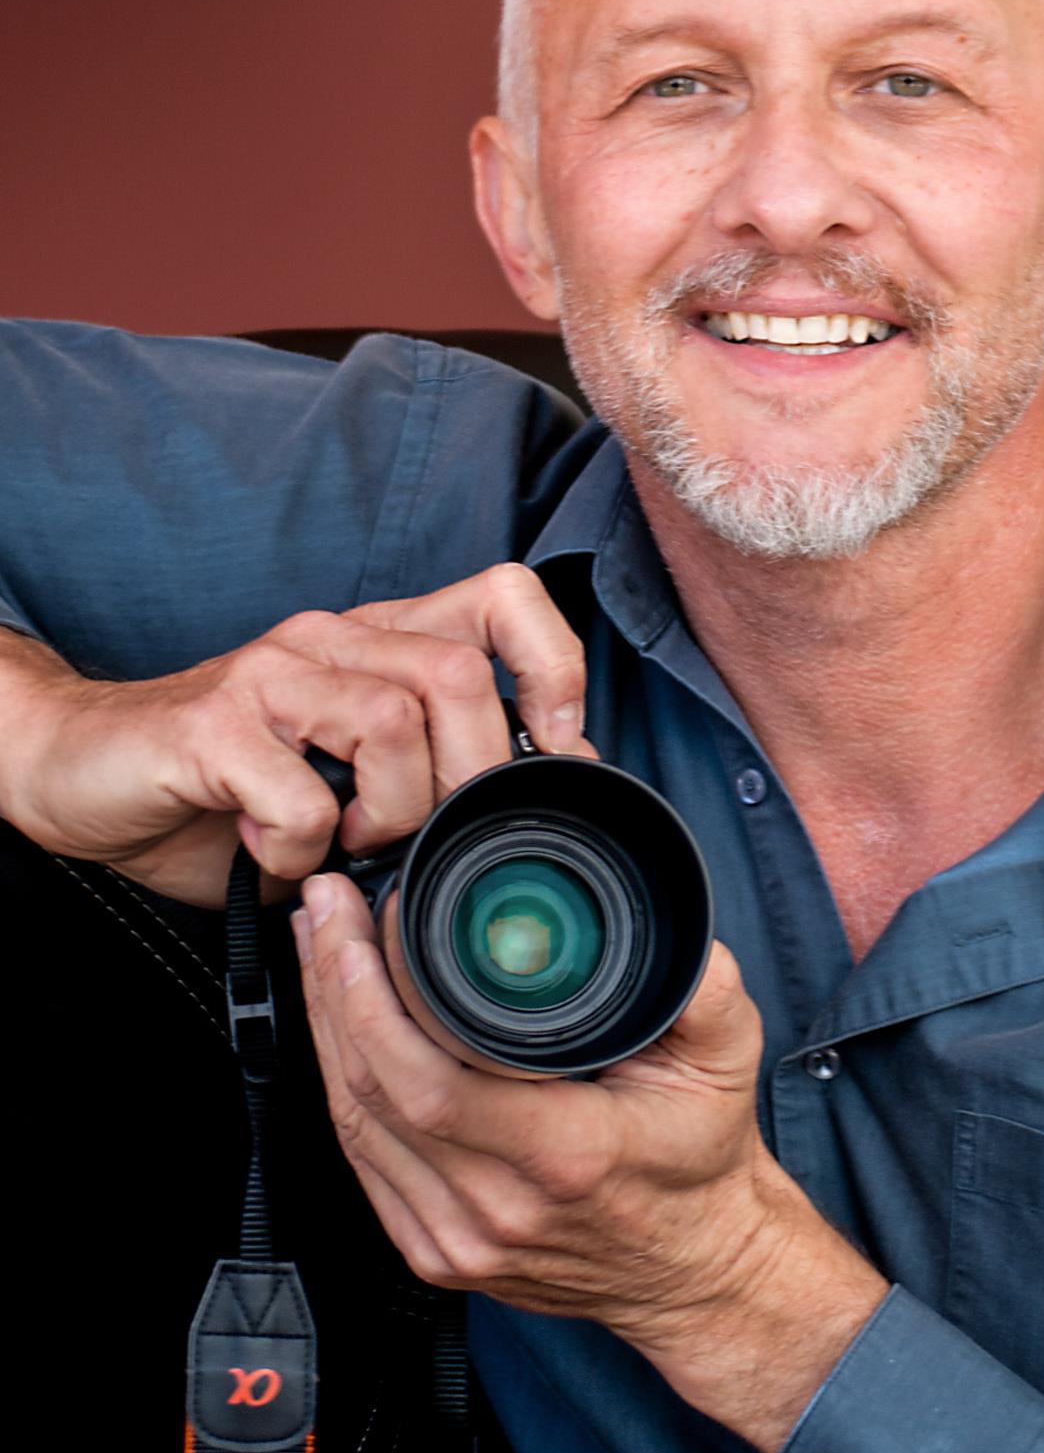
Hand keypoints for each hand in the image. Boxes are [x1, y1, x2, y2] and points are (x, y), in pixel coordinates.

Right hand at [0, 564, 595, 903]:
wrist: (80, 773)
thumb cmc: (225, 786)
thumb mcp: (349, 777)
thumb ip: (429, 774)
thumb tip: (531, 813)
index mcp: (379, 641)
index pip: (505, 598)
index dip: (553, 667)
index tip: (554, 750)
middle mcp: (331, 639)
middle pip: (461, 677)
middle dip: (467, 780)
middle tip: (421, 834)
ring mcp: (271, 673)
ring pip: (394, 722)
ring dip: (389, 813)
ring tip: (347, 843)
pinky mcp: (213, 725)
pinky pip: (304, 795)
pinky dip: (304, 848)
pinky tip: (277, 854)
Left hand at [294, 872, 889, 1452]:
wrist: (696, 1269)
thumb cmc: (703, 1162)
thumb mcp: (729, 1062)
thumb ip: (704, 993)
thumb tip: (679, 939)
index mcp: (565, 1157)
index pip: (431, 1081)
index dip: (380, 997)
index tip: (376, 920)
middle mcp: (499, 1210)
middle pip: (373, 1092)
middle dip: (336, 987)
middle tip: (327, 908)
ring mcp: (459, 1242)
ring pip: (354, 1125)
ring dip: (326, 1026)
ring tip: (320, 946)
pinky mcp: (436, 1254)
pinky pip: (363, 1161)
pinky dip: (340, 1083)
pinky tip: (335, 1026)